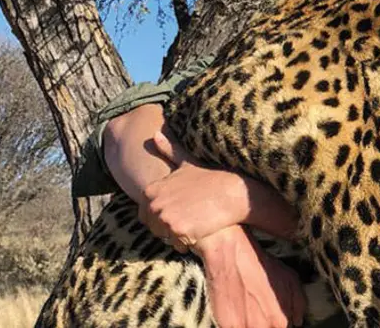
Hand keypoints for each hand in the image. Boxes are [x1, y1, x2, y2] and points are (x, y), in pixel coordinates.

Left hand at [141, 129, 298, 252]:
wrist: (234, 193)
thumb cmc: (213, 178)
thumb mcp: (188, 163)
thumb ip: (169, 151)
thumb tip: (153, 134)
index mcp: (151, 190)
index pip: (146, 215)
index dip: (165, 215)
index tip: (182, 210)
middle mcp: (154, 204)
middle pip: (155, 228)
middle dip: (171, 227)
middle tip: (192, 217)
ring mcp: (165, 218)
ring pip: (166, 238)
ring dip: (179, 236)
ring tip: (197, 222)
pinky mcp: (178, 231)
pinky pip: (178, 245)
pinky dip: (189, 242)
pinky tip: (202, 230)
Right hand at [195, 225, 306, 327]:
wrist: (231, 256)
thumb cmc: (261, 265)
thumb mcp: (291, 279)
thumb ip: (298, 304)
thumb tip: (298, 321)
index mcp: (281, 321)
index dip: (280, 323)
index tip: (275, 316)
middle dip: (267, 324)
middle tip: (261, 309)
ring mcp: (244, 327)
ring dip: (252, 323)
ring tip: (250, 308)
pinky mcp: (226, 326)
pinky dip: (239, 323)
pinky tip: (239, 309)